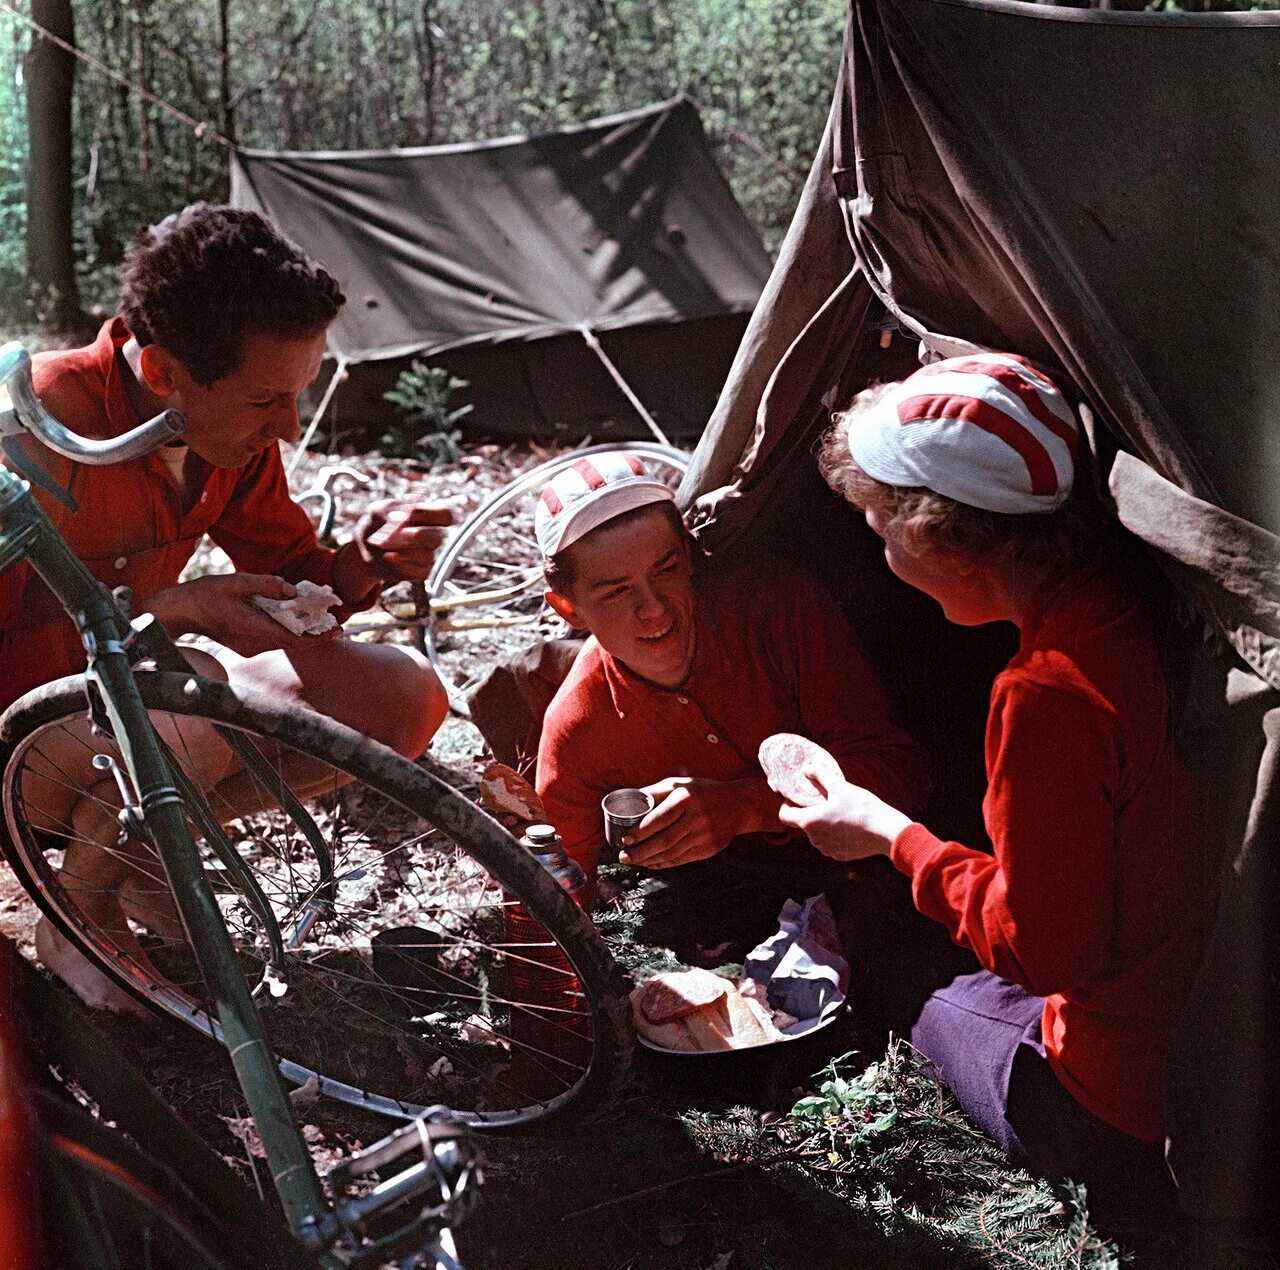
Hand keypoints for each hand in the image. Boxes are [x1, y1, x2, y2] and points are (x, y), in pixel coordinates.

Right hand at [146, 573, 337, 657]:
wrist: (179, 610)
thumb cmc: (205, 594)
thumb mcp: (237, 582)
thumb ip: (266, 585)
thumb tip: (293, 590)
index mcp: (255, 630)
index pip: (296, 640)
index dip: (319, 637)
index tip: (338, 630)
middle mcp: (254, 644)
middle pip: (293, 643)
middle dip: (315, 634)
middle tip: (334, 623)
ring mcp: (249, 647)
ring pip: (283, 641)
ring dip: (301, 632)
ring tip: (319, 619)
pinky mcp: (244, 645)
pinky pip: (272, 639)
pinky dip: (285, 630)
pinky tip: (293, 618)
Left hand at [334, 500, 454, 600]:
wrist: (364, 549)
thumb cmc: (375, 525)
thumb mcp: (376, 511)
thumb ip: (390, 509)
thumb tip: (405, 517)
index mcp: (426, 517)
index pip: (445, 515)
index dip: (436, 514)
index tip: (415, 513)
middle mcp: (430, 536)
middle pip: (437, 538)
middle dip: (421, 535)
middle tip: (403, 534)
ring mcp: (426, 555)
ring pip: (427, 556)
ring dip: (406, 551)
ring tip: (387, 547)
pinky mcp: (420, 571)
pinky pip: (420, 571)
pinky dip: (402, 565)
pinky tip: (389, 557)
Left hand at [618, 777, 744, 869]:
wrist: (739, 805)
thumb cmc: (702, 792)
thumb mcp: (681, 784)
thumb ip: (656, 792)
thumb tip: (629, 800)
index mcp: (687, 798)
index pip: (660, 817)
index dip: (641, 831)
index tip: (625, 839)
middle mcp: (697, 817)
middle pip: (664, 840)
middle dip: (640, 852)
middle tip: (623, 857)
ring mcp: (705, 835)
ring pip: (672, 853)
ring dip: (649, 860)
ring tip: (634, 861)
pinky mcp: (709, 849)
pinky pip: (682, 860)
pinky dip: (664, 863)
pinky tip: (652, 863)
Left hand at [777, 778, 911, 861]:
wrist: (887, 832)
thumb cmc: (862, 808)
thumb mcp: (840, 786)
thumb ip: (820, 775)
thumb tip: (807, 769)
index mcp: (809, 822)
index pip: (784, 815)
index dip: (788, 804)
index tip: (798, 796)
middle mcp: (814, 840)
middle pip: (803, 823)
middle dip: (810, 811)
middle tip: (825, 800)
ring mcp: (828, 850)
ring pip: (817, 834)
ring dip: (823, 823)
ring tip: (839, 811)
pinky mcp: (841, 856)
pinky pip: (831, 843)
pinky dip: (835, 834)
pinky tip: (850, 824)